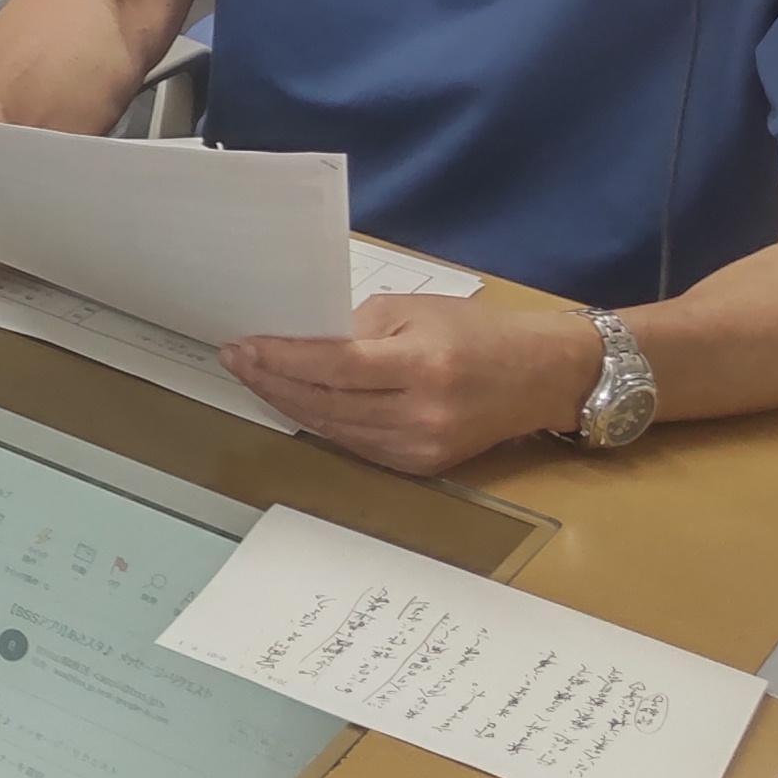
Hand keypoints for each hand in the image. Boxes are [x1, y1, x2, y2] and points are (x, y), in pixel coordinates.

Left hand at [220, 294, 604, 474]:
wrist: (542, 377)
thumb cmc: (477, 332)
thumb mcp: (415, 310)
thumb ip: (356, 327)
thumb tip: (298, 342)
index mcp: (421, 366)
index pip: (332, 366)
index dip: (280, 359)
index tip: (241, 346)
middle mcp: (421, 414)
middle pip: (325, 404)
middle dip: (271, 382)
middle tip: (235, 360)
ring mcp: (421, 448)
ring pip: (333, 429)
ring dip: (287, 405)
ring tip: (255, 379)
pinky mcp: (422, 466)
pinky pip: (356, 445)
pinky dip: (322, 423)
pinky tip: (296, 402)